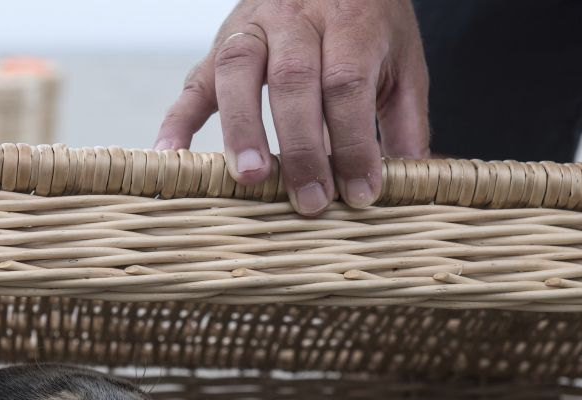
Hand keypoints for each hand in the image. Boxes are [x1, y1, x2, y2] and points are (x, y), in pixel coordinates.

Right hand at [155, 0, 429, 214]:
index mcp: (349, 21)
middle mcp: (295, 17)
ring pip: (238, 71)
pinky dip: (178, 119)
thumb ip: (404, 118)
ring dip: (242, 128)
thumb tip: (411, 177)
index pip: (346, 83)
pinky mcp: (218, 45)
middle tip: (310, 201)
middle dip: (302, 147)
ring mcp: (250, 28)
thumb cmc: (367, 22)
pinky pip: (192, 80)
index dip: (353, 142)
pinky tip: (169, 153)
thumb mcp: (401, 60)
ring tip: (251, 178)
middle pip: (295, 80)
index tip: (361, 192)